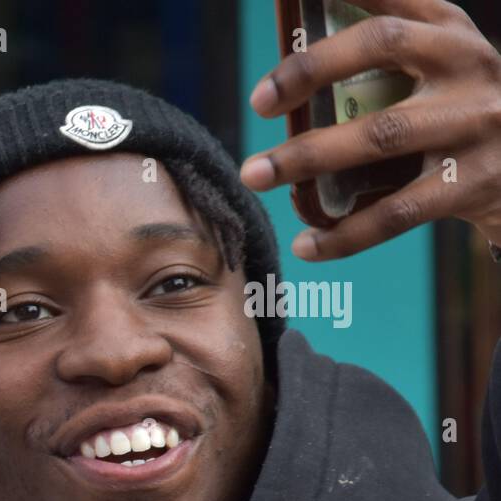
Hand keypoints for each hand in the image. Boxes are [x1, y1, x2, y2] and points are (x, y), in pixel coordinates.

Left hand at [238, 0, 500, 259]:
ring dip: (307, 156)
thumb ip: (383, 59)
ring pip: (380, 134)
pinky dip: (345, 234)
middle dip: (311, 69)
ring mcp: (474, 123)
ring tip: (255, 174)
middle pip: (382, 44)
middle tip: (258, 101)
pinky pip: (397, 212)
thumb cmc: (457, 118)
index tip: (289, 4)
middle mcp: (467, 63)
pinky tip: (306, 246)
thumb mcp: (436, 72)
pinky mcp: (472, 184)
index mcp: (449, 29)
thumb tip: (287, 75)